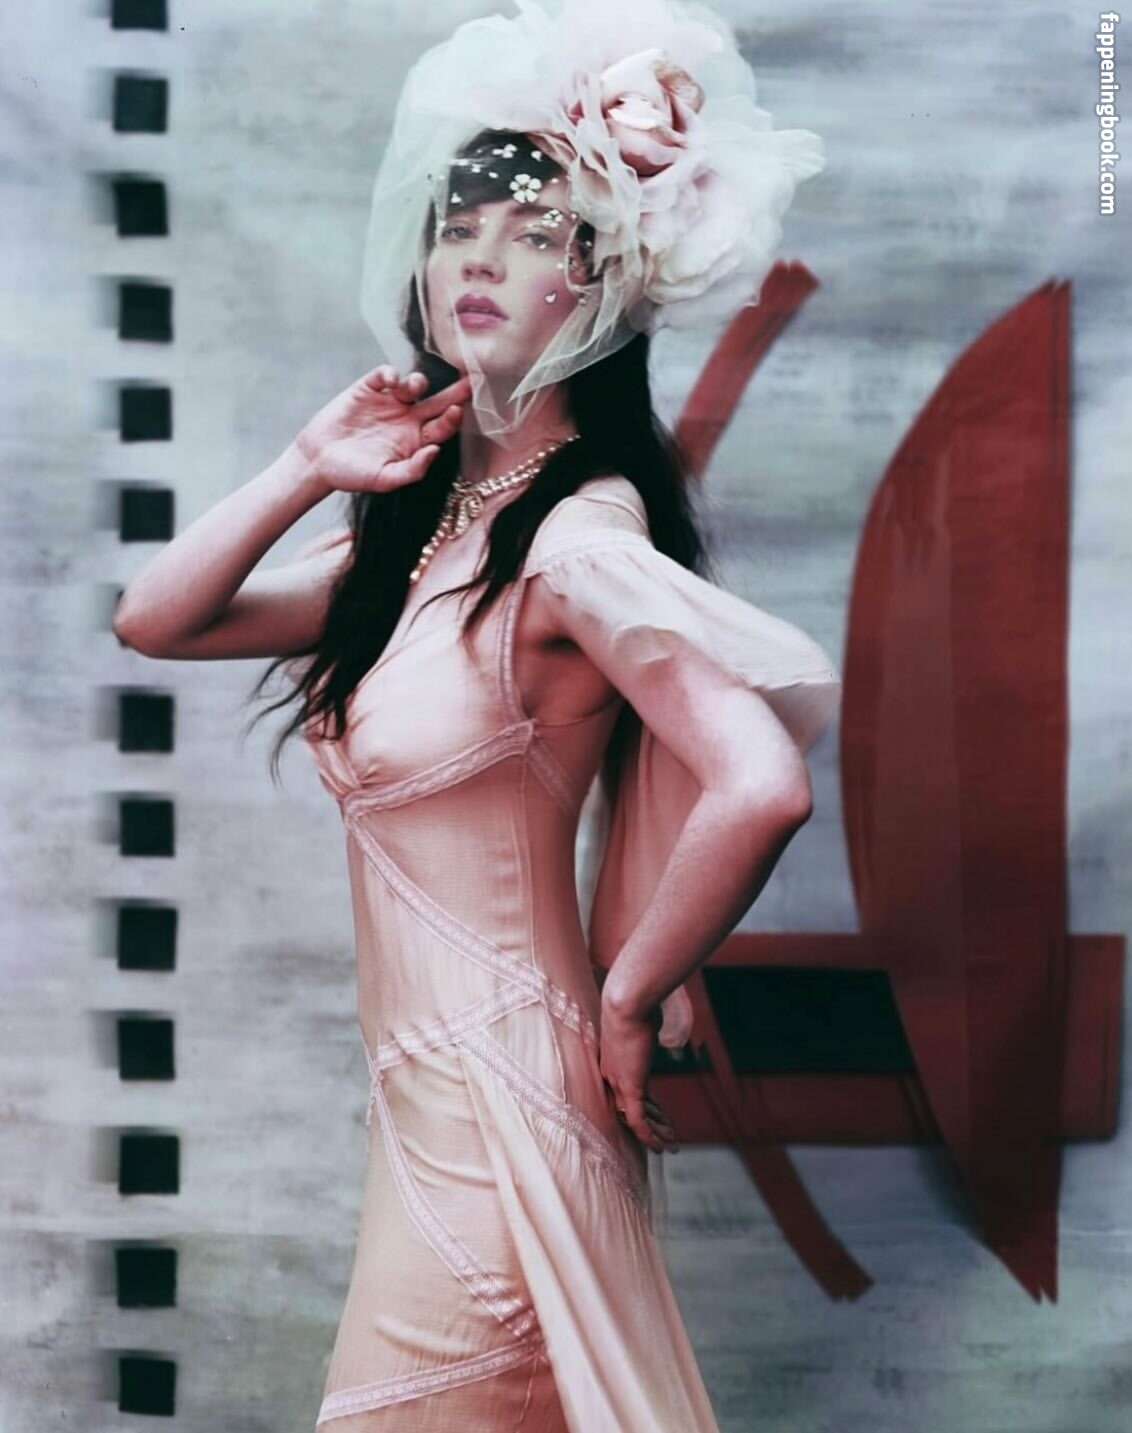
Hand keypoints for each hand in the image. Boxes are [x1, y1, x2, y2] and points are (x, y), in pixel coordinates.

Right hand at [295, 365, 471, 496]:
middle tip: (470, 380)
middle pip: (438, 403)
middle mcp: (407, 420)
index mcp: (415, 442)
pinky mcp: (368, 389)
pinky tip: (390, 381)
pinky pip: (385, 375)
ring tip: (414, 387)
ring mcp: (389, 403)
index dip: (452, 419)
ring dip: (418, 383)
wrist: (318, 461)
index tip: (458, 411)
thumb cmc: (352, 475)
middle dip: (454, 392)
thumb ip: (412, 470)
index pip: (442, 428)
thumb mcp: (384, 479)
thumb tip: (435, 451)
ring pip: (413, 386)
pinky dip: (390, 374)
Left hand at [599, 990, 679, 1154]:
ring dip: (655, 1132)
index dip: (643, 1103)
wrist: (628, 1003)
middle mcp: (612, 1076)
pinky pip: (638, 1122)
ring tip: (670, 1144)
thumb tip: (654, 1022)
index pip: (625, 1091)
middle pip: (628, 1107)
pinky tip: (663, 1146)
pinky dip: (650, 1136)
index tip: (657, 1111)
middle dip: (650, 1121)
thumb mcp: (641, 1021)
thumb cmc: (634, 1004)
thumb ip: (645, 1029)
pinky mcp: (629, 1088)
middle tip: (665, 1133)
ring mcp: (619, 1083)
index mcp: (612, 1061)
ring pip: (635, 1118)